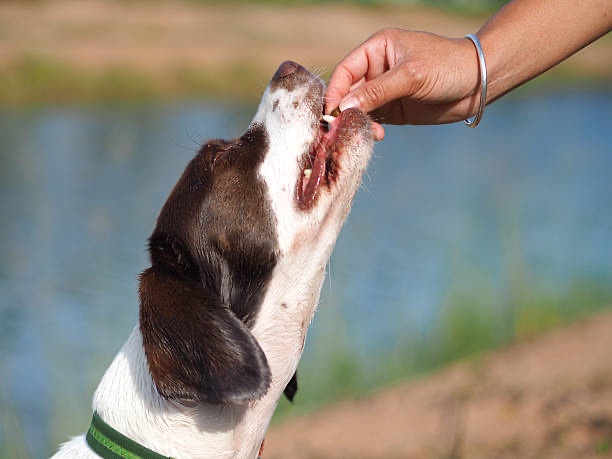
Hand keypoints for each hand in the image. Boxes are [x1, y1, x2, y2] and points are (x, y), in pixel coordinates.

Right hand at [325, 28, 481, 137]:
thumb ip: (376, 91)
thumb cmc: (447, 66)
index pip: (345, 71)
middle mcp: (377, 69)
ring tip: (371, 133)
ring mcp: (385, 91)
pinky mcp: (394, 109)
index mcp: (377, 49)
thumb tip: (344, 107)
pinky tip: (379, 135)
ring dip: (359, 123)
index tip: (331, 112)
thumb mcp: (411, 76)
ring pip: (359, 110)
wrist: (478, 83)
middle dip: (346, 112)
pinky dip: (371, 129)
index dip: (336, 91)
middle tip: (345, 130)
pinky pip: (373, 120)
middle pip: (348, 93)